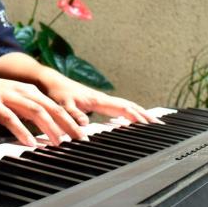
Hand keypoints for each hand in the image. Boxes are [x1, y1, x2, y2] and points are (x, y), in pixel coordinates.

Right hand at [0, 72, 81, 145]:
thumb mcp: (14, 99)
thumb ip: (29, 111)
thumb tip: (48, 127)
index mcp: (29, 90)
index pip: (55, 105)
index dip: (70, 119)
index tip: (82, 133)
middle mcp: (21, 91)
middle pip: (50, 107)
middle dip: (67, 124)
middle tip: (79, 139)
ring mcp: (7, 96)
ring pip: (34, 111)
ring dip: (49, 127)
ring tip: (58, 142)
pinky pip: (10, 118)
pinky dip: (21, 130)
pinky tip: (29, 142)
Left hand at [42, 73, 160, 125]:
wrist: (47, 80)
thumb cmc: (55, 92)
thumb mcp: (62, 105)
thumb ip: (73, 115)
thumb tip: (85, 126)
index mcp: (97, 100)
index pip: (123, 108)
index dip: (137, 116)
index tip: (150, 124)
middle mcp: (101, 99)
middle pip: (128, 106)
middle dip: (144, 114)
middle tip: (160, 124)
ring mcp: (99, 100)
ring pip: (123, 106)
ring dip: (138, 113)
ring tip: (151, 122)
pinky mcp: (94, 102)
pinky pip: (116, 107)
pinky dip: (127, 112)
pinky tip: (128, 119)